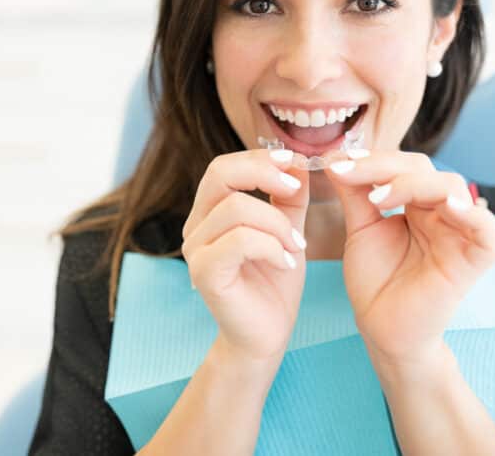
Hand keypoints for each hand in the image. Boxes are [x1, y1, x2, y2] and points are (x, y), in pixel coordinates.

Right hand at [181, 148, 309, 361]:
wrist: (265, 337)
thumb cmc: (273, 284)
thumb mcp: (287, 231)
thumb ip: (289, 198)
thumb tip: (298, 161)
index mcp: (210, 212)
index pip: (224, 166)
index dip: (259, 158)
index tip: (295, 163)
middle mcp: (196, 226)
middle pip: (220, 174)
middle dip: (263, 173)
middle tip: (295, 188)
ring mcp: (196, 250)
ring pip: (237, 208)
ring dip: (278, 224)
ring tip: (296, 247)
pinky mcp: (204, 273)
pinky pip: (240, 240)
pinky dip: (271, 246)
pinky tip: (286, 263)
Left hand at [321, 149, 494, 366]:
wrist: (381, 329)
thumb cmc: (375, 281)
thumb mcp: (361, 229)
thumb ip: (354, 192)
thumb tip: (336, 155)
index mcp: (419, 204)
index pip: (406, 166)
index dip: (374, 159)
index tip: (337, 163)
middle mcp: (442, 213)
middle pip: (427, 170)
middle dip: (386, 167)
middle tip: (350, 175)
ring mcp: (460, 235)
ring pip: (453, 188)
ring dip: (414, 185)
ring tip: (378, 199)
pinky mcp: (474, 262)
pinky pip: (488, 233)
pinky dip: (471, 214)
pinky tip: (444, 208)